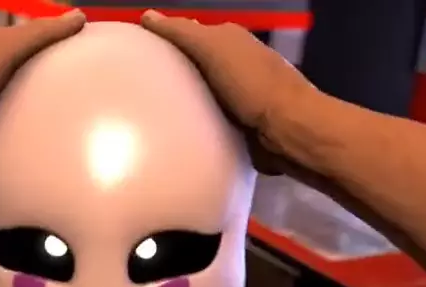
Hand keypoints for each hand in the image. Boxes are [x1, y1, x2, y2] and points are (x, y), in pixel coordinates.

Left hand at [0, 10, 85, 155]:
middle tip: (82, 96)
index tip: (83, 59)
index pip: (27, 41)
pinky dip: (21, 135)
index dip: (53, 47)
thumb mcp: (3, 49)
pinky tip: (41, 144)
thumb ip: (39, 34)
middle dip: (47, 82)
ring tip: (68, 124)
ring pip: (14, 104)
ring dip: (34, 113)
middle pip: (22, 74)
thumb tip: (78, 15)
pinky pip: (5, 131)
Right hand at [140, 10, 316, 173]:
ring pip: (202, 94)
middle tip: (141, 88)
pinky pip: (211, 119)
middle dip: (172, 74)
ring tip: (154, 113)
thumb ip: (182, 32)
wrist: (288, 129)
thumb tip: (148, 16)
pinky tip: (181, 132)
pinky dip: (198, 123)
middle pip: (195, 66)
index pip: (189, 34)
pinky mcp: (243, 124)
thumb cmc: (251, 84)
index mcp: (232, 39)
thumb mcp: (213, 48)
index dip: (165, 42)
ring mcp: (242, 95)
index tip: (137, 54)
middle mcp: (239, 63)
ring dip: (184, 102)